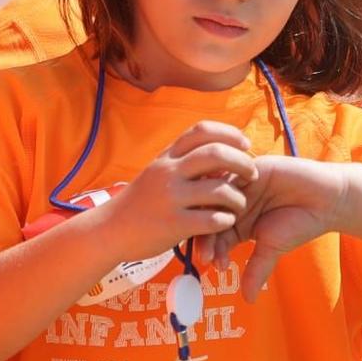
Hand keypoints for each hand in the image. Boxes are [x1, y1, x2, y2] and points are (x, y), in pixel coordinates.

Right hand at [99, 122, 255, 263]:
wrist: (109, 230)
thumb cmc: (140, 202)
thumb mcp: (157, 172)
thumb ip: (183, 162)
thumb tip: (221, 153)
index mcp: (166, 157)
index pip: (201, 130)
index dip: (229, 133)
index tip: (244, 143)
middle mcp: (168, 172)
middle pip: (216, 154)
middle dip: (242, 162)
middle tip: (252, 175)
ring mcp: (170, 198)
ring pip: (219, 189)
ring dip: (238, 198)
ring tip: (240, 205)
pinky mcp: (173, 224)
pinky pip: (211, 219)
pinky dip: (225, 220)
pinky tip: (225, 222)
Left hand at [209, 156, 353, 300]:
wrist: (326, 199)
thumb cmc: (300, 223)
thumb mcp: (274, 248)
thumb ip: (257, 270)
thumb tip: (248, 300)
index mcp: (236, 224)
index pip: (213, 235)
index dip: (210, 249)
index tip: (215, 264)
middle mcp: (234, 204)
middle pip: (208, 216)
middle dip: (206, 235)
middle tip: (207, 251)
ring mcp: (240, 185)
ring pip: (216, 196)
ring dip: (215, 210)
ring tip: (221, 226)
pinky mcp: (251, 168)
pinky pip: (231, 173)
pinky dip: (228, 186)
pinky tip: (233, 201)